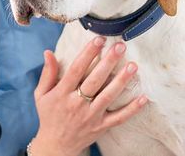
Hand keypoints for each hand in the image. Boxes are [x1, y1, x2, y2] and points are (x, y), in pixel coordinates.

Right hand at [30, 37, 146, 155]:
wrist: (56, 146)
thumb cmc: (48, 116)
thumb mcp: (41, 94)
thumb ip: (47, 73)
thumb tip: (48, 52)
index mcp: (62, 93)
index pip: (76, 69)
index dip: (88, 53)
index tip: (98, 40)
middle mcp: (77, 104)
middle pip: (95, 80)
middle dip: (108, 62)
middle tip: (120, 46)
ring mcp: (91, 116)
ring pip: (108, 96)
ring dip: (121, 80)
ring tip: (133, 65)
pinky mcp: (101, 127)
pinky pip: (119, 117)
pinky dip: (132, 109)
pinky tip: (143, 97)